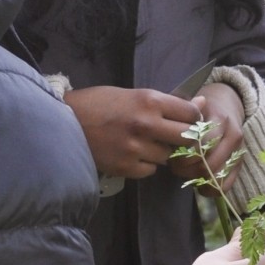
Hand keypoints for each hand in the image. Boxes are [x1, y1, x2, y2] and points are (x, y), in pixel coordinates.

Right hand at [67, 85, 201, 178]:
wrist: (64, 121)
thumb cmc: (99, 104)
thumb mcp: (133, 94)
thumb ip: (165, 103)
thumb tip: (199, 104)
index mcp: (149, 101)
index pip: (191, 113)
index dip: (193, 118)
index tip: (188, 121)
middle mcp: (146, 124)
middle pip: (187, 138)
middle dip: (184, 138)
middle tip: (173, 137)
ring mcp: (136, 147)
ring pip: (167, 156)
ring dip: (161, 152)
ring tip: (144, 143)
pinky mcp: (126, 166)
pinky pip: (150, 170)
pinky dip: (145, 164)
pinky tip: (132, 154)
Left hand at [168, 80, 246, 182]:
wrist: (228, 104)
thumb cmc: (205, 109)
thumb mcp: (193, 108)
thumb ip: (183, 120)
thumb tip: (172, 133)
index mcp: (220, 120)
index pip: (200, 145)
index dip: (183, 155)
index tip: (172, 157)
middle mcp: (233, 135)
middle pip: (207, 164)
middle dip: (187, 170)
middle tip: (176, 168)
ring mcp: (239, 151)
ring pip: (216, 176)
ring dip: (198, 180)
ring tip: (187, 175)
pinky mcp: (240, 163)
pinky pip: (227, 184)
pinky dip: (212, 189)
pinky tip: (201, 185)